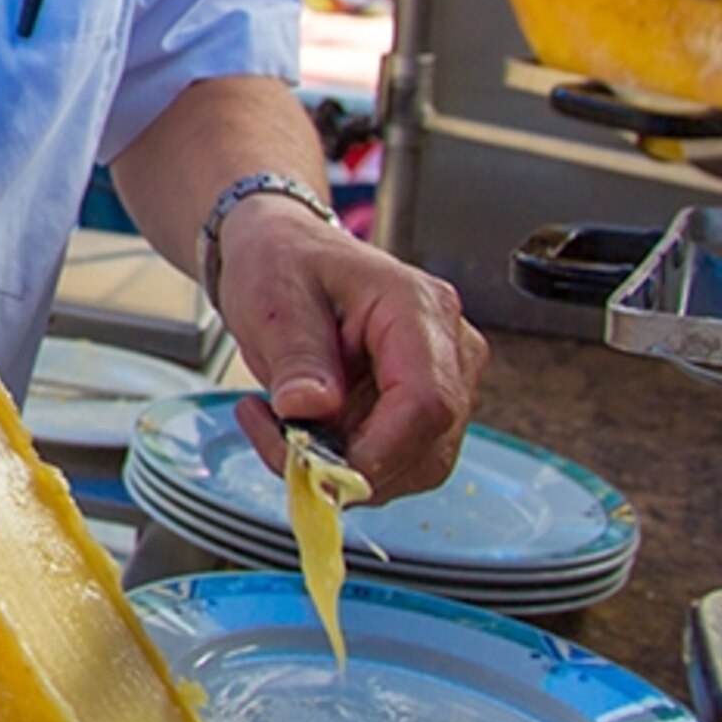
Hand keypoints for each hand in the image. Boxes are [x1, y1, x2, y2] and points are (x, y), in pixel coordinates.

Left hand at [215, 202, 487, 500]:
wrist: (285, 253)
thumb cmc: (285, 262)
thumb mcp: (274, 297)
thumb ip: (296, 355)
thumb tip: (308, 409)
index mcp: (419, 307)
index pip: (428, 401)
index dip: (379, 451)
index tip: (318, 468)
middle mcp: (448, 347)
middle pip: (427, 445)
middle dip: (351, 464)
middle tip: (278, 440)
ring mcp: (443, 381)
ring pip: (414, 466)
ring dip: (343, 466)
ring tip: (282, 424)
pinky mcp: (424, 409)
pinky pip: (396, 462)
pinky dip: (345, 461)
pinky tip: (301, 427)